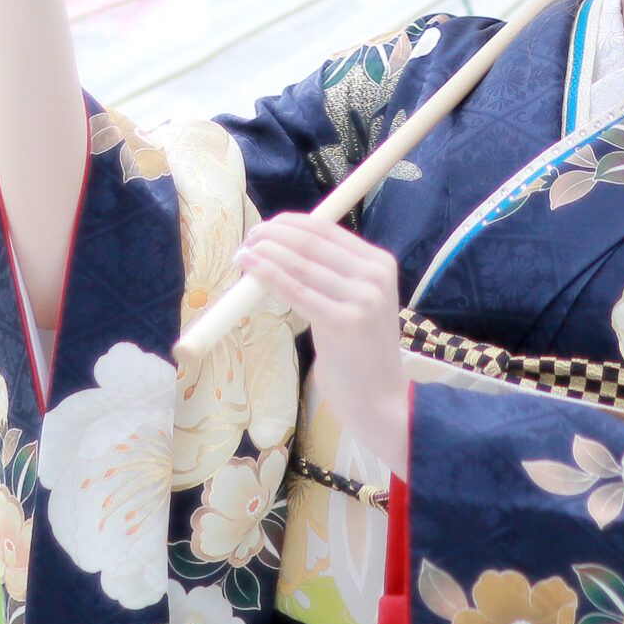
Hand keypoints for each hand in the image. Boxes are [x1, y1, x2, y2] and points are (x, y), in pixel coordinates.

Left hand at [236, 213, 409, 479]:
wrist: (380, 400)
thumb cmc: (360, 352)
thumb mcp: (357, 302)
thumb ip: (333, 274)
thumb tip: (285, 246)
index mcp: (380, 263)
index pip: (327, 230)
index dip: (291, 223)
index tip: (266, 227)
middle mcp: (375, 275)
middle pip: (312, 242)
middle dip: (274, 235)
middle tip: (249, 238)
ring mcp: (362, 298)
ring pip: (300, 264)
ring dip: (266, 253)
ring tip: (243, 253)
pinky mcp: (343, 322)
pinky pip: (296, 291)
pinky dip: (269, 275)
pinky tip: (250, 268)